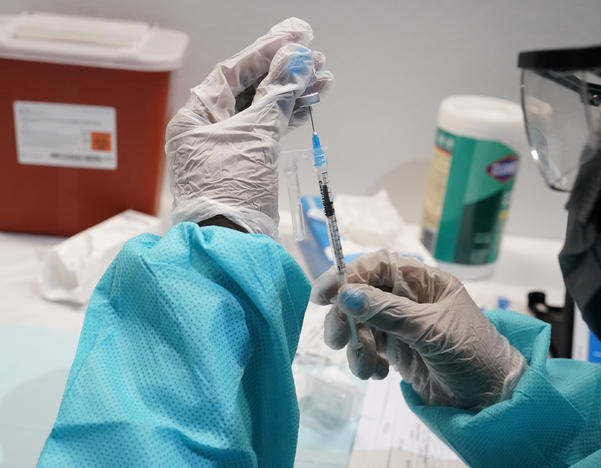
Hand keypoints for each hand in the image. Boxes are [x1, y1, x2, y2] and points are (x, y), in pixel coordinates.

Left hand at [165, 17, 333, 237]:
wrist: (232, 243)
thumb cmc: (232, 188)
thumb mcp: (256, 136)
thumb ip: (277, 95)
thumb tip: (297, 60)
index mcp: (197, 116)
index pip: (232, 72)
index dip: (265, 51)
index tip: (295, 36)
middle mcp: (208, 128)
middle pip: (249, 88)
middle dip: (284, 73)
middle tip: (317, 59)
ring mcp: (227, 146)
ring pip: (263, 109)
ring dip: (292, 94)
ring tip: (324, 80)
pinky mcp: (245, 163)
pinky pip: (268, 130)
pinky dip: (288, 117)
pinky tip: (311, 104)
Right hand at [312, 250, 526, 410]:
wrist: (491, 400)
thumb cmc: (472, 354)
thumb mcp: (431, 330)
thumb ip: (388, 312)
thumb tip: (347, 294)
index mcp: (424, 282)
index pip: (379, 266)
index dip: (349, 275)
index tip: (325, 295)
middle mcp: (410, 299)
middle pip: (362, 295)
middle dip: (346, 317)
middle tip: (338, 340)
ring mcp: (402, 326)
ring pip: (361, 324)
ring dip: (356, 345)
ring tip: (367, 368)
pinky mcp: (398, 352)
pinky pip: (368, 348)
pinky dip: (366, 361)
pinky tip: (379, 374)